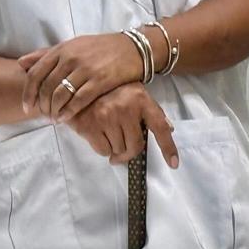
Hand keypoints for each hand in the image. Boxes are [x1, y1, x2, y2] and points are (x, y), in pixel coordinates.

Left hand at [19, 33, 143, 121]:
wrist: (133, 48)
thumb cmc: (102, 48)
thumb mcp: (73, 45)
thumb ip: (46, 54)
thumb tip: (21, 64)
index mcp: (62, 50)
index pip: (35, 73)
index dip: (28, 93)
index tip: (27, 106)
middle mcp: (71, 58)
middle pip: (47, 87)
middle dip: (42, 105)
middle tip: (44, 115)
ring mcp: (86, 69)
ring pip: (61, 94)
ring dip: (54, 110)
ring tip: (54, 118)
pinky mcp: (101, 80)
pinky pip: (79, 99)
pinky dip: (69, 111)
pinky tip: (66, 118)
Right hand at [64, 82, 178, 166]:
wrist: (75, 84)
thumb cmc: (110, 90)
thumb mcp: (134, 93)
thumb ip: (151, 111)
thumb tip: (169, 128)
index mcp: (141, 99)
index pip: (160, 127)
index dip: (168, 148)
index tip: (174, 164)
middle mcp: (126, 108)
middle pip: (136, 146)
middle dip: (130, 152)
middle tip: (124, 152)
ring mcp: (106, 117)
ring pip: (118, 150)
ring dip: (115, 149)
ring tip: (109, 136)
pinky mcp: (89, 126)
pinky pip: (103, 150)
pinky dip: (103, 149)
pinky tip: (99, 136)